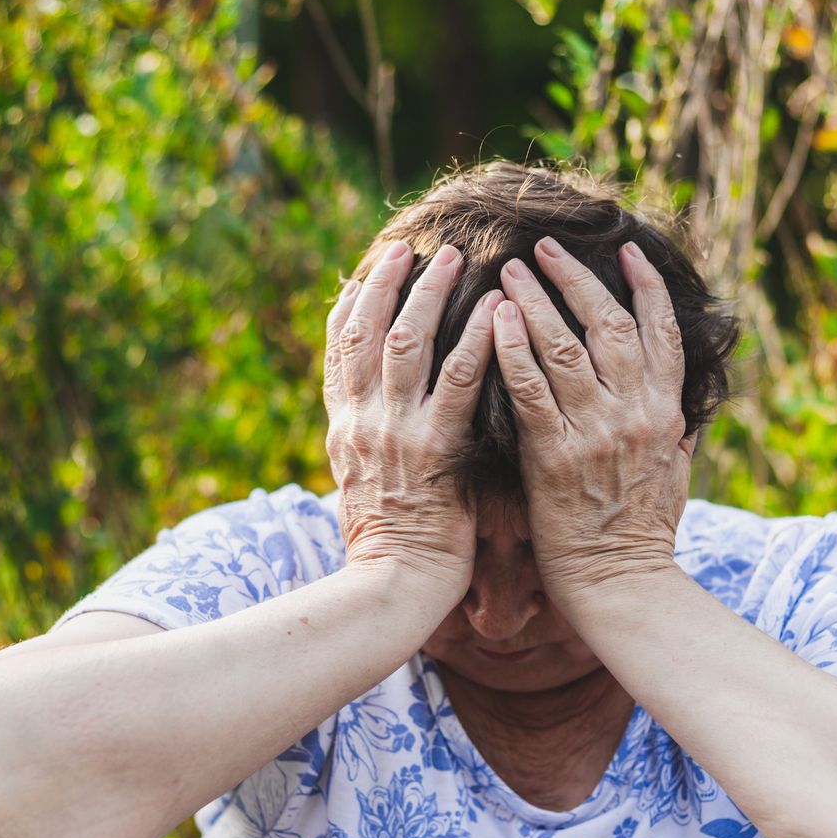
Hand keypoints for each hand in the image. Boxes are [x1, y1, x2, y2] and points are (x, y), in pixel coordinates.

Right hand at [324, 240, 501, 598]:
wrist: (393, 591)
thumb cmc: (391, 549)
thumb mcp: (366, 488)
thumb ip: (375, 446)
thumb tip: (381, 422)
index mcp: (344, 429)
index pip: (339, 353)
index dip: (351, 307)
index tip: (363, 272)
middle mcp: (361, 422)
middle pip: (366, 333)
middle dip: (387, 284)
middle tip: (410, 246)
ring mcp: (395, 433)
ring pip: (407, 343)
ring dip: (430, 295)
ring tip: (454, 259)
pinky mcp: (434, 451)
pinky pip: (458, 383)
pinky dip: (477, 342)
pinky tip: (497, 312)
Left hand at [492, 237, 692, 608]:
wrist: (620, 585)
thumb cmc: (642, 534)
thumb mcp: (675, 475)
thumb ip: (679, 433)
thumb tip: (690, 408)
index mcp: (665, 413)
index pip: (662, 332)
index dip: (646, 286)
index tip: (627, 250)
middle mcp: (636, 413)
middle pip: (609, 324)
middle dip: (576, 279)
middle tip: (545, 247)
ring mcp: (596, 431)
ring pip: (566, 346)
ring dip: (536, 301)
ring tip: (510, 269)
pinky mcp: (555, 454)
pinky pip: (530, 388)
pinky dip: (512, 349)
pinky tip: (494, 319)